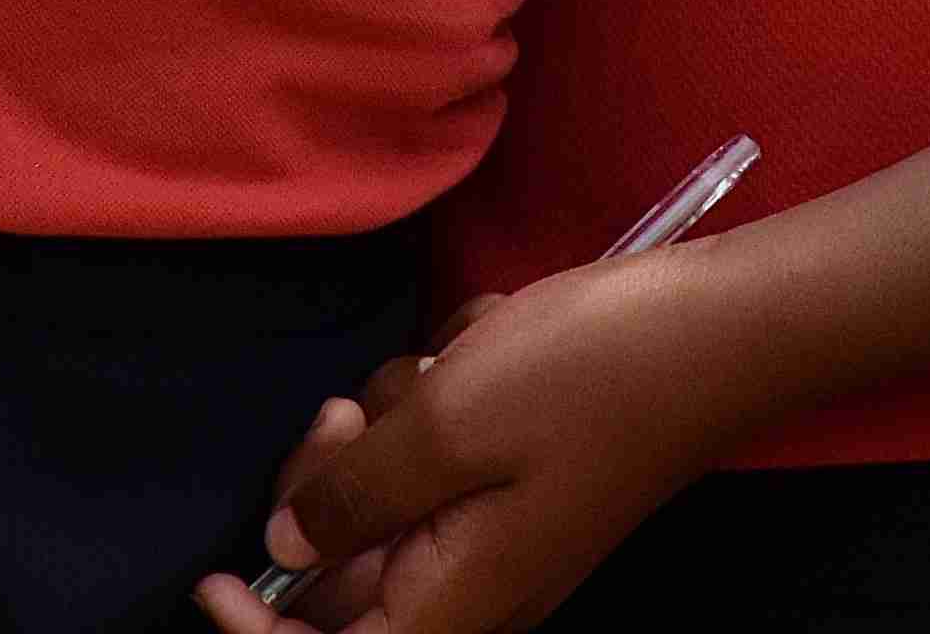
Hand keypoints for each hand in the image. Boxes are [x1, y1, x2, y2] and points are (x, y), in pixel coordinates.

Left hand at [195, 248, 776, 633]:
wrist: (717, 329)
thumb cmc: (584, 376)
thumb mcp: (448, 423)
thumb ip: (357, 496)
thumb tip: (292, 549)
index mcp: (459, 601)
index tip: (212, 578)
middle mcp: (478, 587)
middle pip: (350, 581)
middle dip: (328, 493)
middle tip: (345, 414)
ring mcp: (499, 534)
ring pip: (389, 508)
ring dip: (386, 436)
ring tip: (427, 374)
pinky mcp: (516, 484)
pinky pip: (438, 466)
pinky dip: (434, 413)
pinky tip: (468, 359)